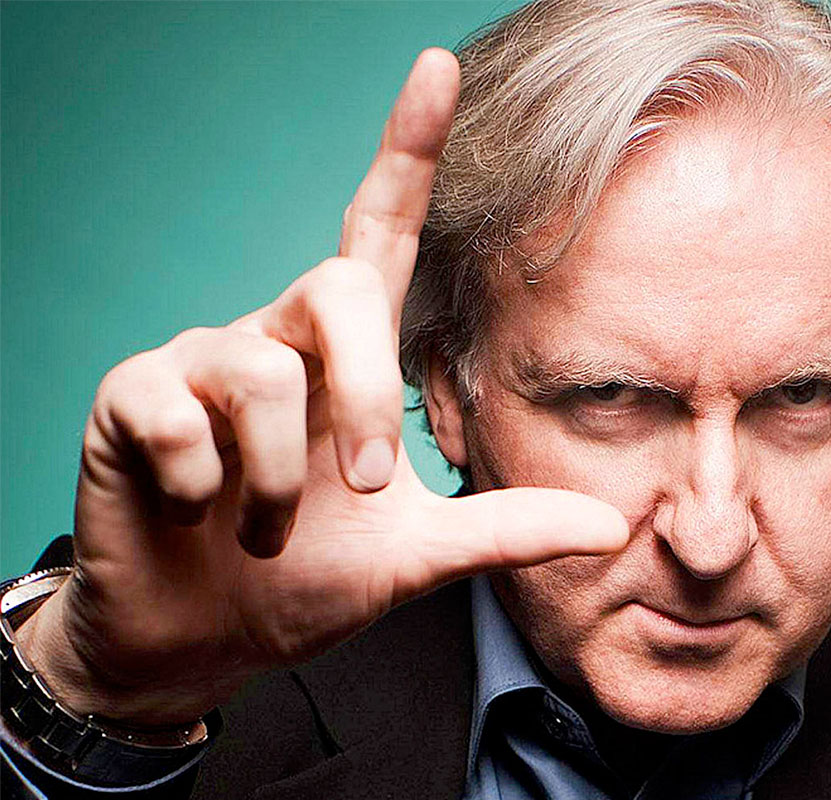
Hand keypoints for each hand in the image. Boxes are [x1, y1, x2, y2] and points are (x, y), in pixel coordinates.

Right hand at [16, 49, 627, 726]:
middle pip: (337, 289)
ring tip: (266, 533)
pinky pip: (175, 413)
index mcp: (344, 354)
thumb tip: (614, 528)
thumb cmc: (303, 579)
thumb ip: (507, 529)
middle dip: (362, 394)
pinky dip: (200, 484)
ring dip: (280, 480)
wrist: (202, 639)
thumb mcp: (417, 555)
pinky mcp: (129, 397)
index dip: (407, 151)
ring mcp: (198, 360)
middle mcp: (276, 333)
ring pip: (257, 368)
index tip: (439, 68)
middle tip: (362, 488)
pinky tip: (193, 510)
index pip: (378, 230)